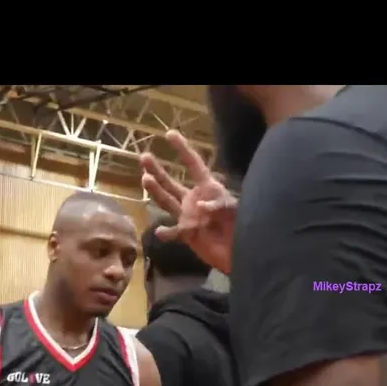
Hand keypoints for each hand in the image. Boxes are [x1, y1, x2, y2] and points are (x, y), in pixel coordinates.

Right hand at [139, 130, 237, 274]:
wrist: (242, 251)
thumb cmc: (243, 225)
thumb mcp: (235, 210)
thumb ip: (219, 206)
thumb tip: (199, 206)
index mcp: (207, 188)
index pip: (193, 164)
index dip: (182, 149)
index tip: (169, 134)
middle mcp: (194, 199)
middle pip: (171, 182)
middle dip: (157, 170)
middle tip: (143, 157)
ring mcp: (188, 216)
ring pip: (166, 201)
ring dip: (156, 191)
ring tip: (144, 179)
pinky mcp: (187, 234)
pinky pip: (172, 232)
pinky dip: (166, 233)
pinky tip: (159, 231)